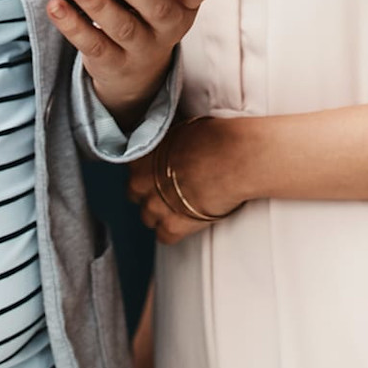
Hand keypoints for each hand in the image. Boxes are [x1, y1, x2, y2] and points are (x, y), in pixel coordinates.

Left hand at [46, 0, 214, 129]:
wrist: (133, 65)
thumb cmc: (140, 8)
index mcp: (185, 0)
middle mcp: (170, 26)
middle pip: (156, 6)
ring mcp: (143, 49)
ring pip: (122, 26)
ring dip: (96, 2)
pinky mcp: (114, 65)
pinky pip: (93, 44)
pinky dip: (73, 24)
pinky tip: (56, 6)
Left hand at [127, 115, 245, 244]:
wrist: (234, 160)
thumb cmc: (214, 140)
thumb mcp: (182, 130)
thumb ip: (167, 144)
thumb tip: (172, 147)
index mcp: (141, 155)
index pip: (133, 169)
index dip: (150, 172)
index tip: (162, 173)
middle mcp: (140, 181)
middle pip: (136, 194)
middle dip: (152, 193)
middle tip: (174, 189)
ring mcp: (154, 206)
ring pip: (148, 217)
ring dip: (162, 213)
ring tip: (184, 206)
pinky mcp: (171, 226)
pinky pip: (164, 236)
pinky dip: (175, 232)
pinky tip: (189, 222)